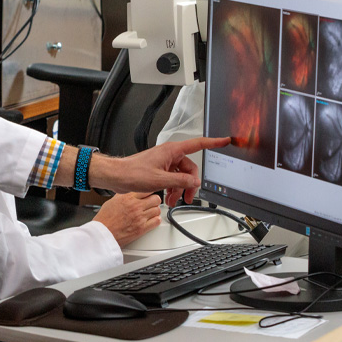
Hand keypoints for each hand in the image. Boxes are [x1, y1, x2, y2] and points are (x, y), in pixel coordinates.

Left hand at [92, 137, 229, 202]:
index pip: (197, 144)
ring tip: (174, 200)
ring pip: (180, 175)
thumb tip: (194, 182)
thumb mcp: (160, 180)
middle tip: (187, 197)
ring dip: (179, 189)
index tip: (224, 140)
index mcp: (171, 151)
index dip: (213, 142)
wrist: (117, 176)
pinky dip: (172, 188)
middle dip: (189, 184)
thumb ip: (180, 181)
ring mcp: (164, 162)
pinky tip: (168, 197)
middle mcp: (169, 154)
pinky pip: (172, 178)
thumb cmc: (132, 173)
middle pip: (189, 168)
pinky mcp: (159, 169)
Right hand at [93, 192, 161, 246]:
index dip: (149, 192)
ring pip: (157, 210)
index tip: (148, 195)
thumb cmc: (105, 219)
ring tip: (149, 213)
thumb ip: (123, 196)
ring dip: (155, 211)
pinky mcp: (142, 228)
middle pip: (156, 199)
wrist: (103, 233)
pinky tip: (150, 220)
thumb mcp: (112, 201)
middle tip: (151, 204)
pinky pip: (157, 221)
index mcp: (127, 197)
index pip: (147, 189)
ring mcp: (140, 217)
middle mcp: (135, 206)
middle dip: (154, 201)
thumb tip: (130, 193)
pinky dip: (155, 220)